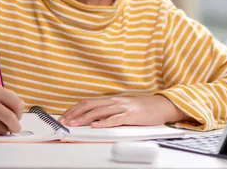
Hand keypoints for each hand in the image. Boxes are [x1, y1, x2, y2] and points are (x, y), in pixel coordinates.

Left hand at [58, 95, 189, 127]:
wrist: (163, 105)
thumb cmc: (144, 108)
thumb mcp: (124, 107)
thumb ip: (111, 111)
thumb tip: (95, 118)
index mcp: (112, 99)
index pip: (89, 102)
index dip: (75, 108)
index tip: (64, 115)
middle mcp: (115, 101)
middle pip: (90, 105)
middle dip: (75, 113)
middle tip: (64, 120)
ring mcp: (123, 107)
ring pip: (100, 111)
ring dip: (85, 118)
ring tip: (74, 123)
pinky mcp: (131, 116)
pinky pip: (115, 119)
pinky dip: (104, 122)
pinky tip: (96, 126)